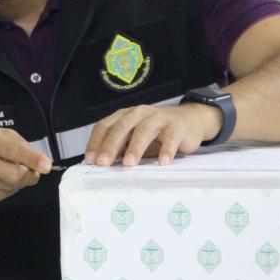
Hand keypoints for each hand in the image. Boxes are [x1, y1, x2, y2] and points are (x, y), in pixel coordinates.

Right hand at [0, 125, 52, 201]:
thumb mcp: (0, 134)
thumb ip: (21, 146)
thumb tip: (41, 164)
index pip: (12, 151)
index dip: (32, 159)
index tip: (47, 166)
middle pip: (16, 175)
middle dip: (32, 175)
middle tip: (34, 171)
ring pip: (15, 186)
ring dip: (21, 180)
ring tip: (9, 169)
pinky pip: (8, 194)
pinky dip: (12, 187)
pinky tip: (0, 177)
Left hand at [84, 103, 220, 166]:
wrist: (188, 121)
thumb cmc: (156, 132)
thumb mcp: (134, 137)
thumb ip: (119, 148)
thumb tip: (99, 166)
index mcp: (124, 116)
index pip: (104, 126)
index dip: (96, 142)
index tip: (91, 160)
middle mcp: (139, 113)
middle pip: (121, 127)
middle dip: (110, 146)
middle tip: (103, 163)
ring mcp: (158, 118)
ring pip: (144, 130)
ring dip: (135, 147)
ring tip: (129, 164)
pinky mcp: (177, 126)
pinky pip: (171, 138)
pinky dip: (166, 149)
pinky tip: (162, 162)